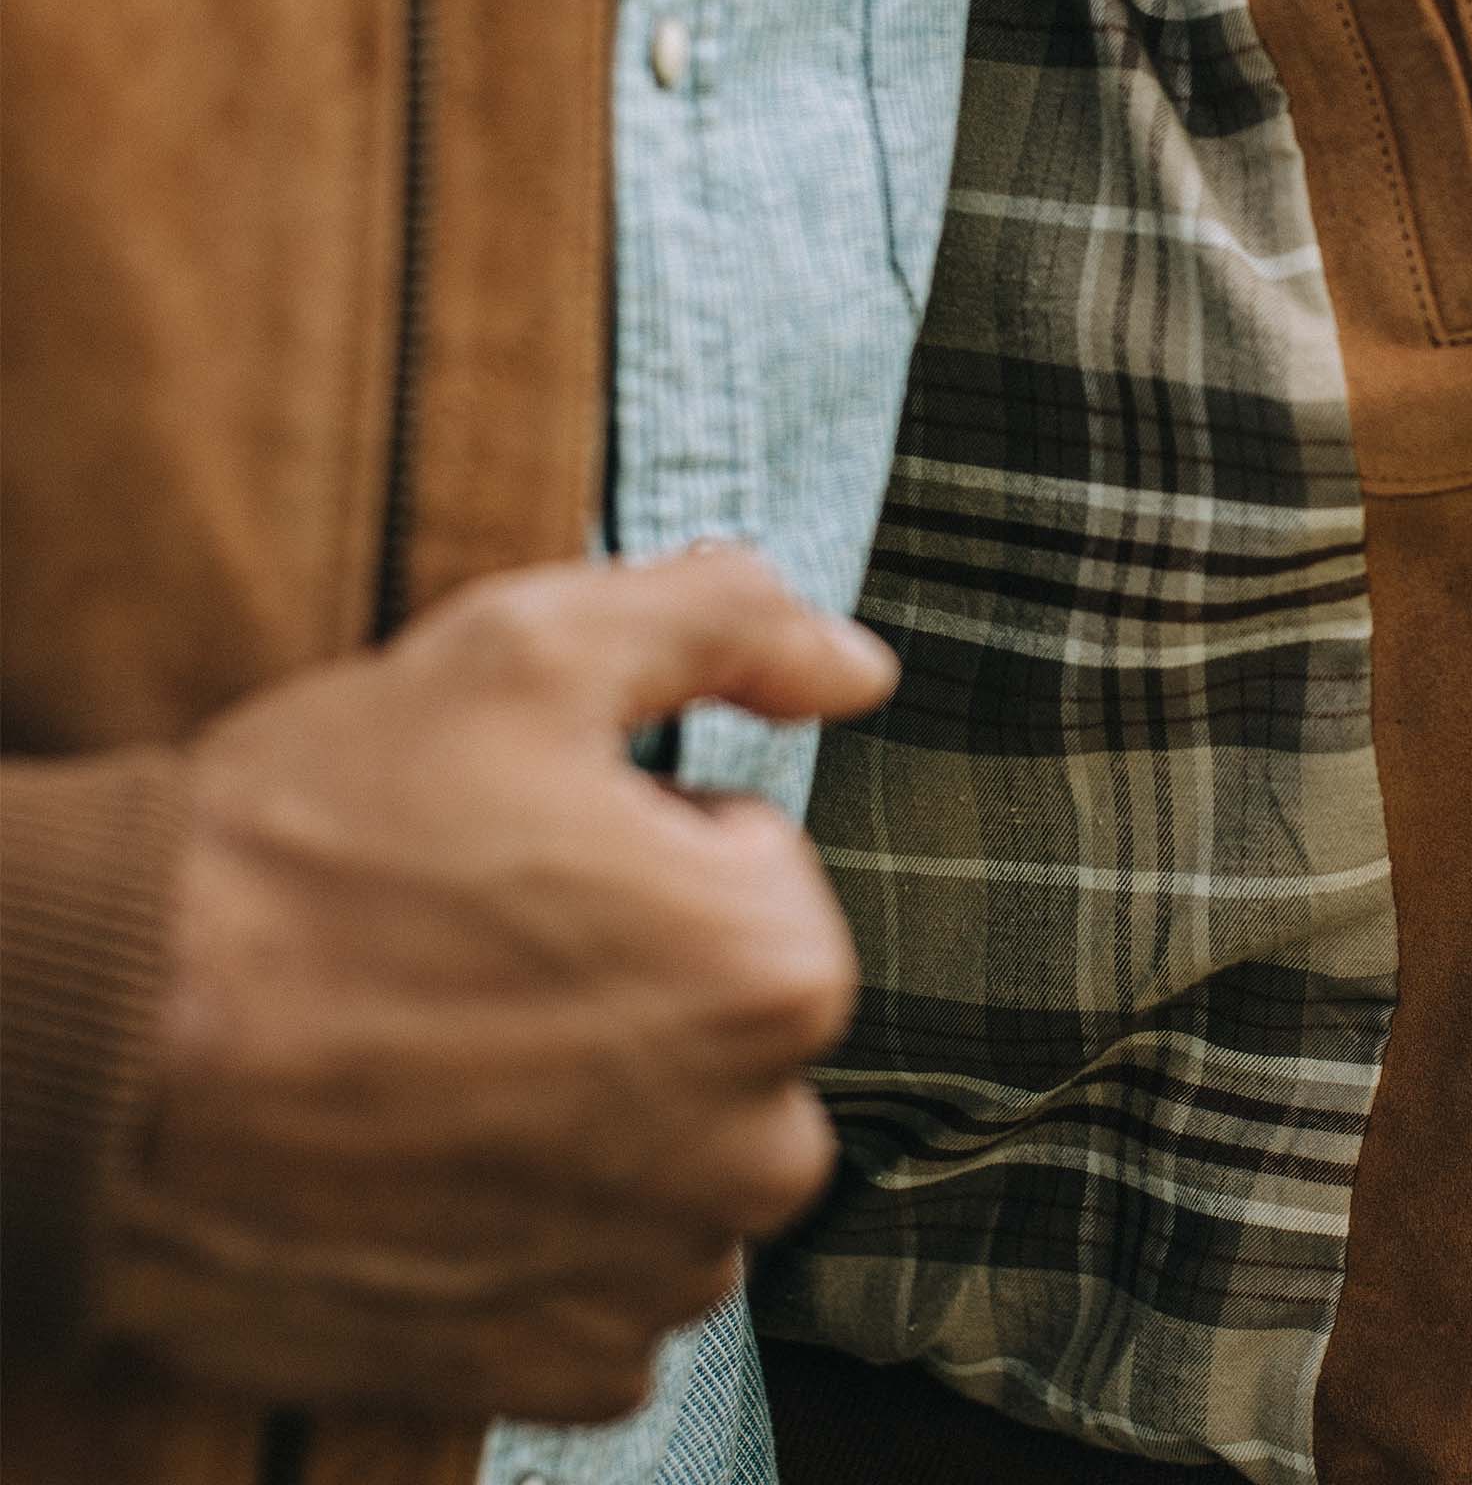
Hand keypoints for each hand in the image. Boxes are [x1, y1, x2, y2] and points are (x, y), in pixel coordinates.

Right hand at [100, 546, 895, 1421]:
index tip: (525, 851)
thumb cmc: (313, 842)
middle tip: (474, 939)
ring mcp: (651, 1273)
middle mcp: (751, 1151)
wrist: (94, 1041)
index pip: (754, 870)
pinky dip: (547, 1216)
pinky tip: (437, 1152)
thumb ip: (729, 626)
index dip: (640, 839)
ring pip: (682, 1141)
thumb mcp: (531, 650)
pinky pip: (609, 1267)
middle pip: (731, 1014)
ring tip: (444, 1042)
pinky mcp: (555, 1362)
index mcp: (773, 973)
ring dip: (600, 1094)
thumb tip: (859, 666)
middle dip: (638, 968)